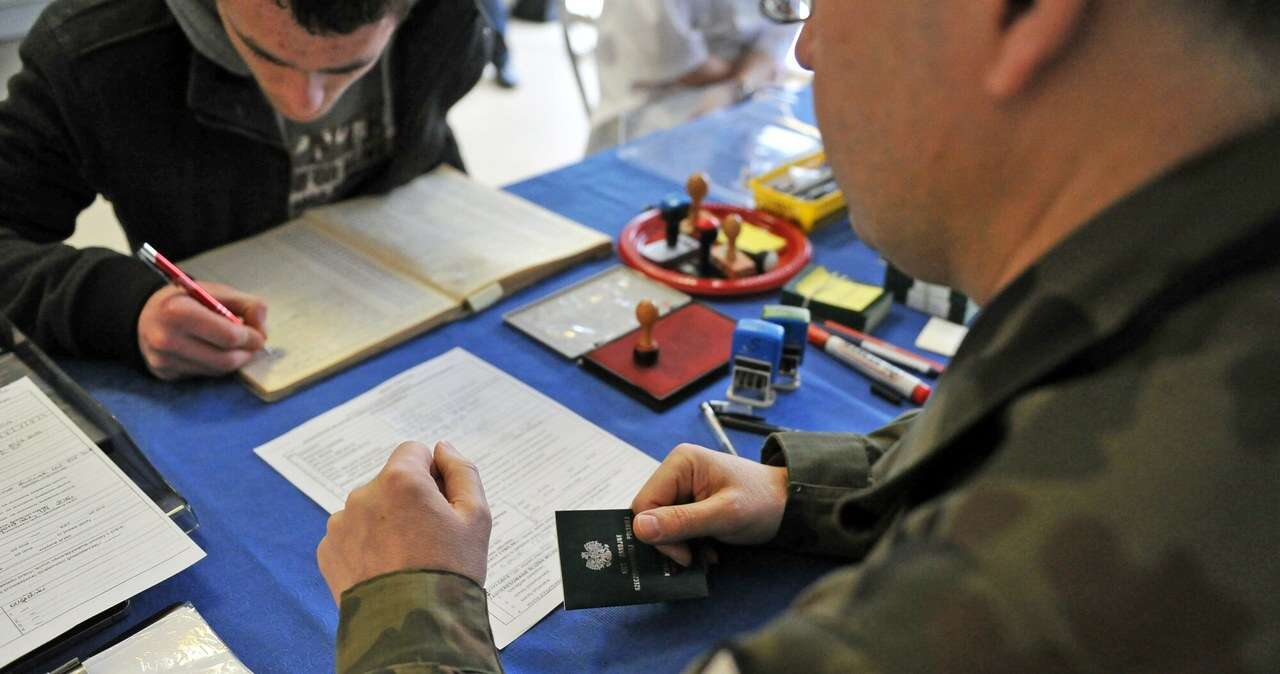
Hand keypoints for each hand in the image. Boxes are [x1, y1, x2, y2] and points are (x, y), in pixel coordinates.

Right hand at [137, 283, 267, 379]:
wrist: (143, 315)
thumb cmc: (185, 300)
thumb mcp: (214, 291)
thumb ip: (246, 304)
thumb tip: (263, 329)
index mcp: (178, 311)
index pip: (229, 336)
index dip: (252, 337)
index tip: (259, 334)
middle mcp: (167, 339)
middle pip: (226, 360)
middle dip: (247, 353)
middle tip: (252, 344)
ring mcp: (164, 360)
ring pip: (217, 371)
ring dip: (234, 360)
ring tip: (234, 346)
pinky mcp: (165, 374)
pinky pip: (204, 375)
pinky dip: (217, 365)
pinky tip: (214, 351)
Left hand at [317, 441, 490, 604]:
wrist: (412, 628)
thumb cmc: (450, 570)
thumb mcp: (476, 517)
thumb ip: (462, 472)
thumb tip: (443, 449)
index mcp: (400, 480)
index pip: (414, 452)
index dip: (433, 475)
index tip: (441, 505)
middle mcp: (363, 494)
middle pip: (391, 482)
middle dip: (409, 500)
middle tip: (428, 539)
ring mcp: (340, 524)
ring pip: (370, 509)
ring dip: (386, 522)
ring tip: (405, 559)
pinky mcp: (327, 551)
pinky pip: (351, 535)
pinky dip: (366, 546)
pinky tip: (384, 569)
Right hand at [630, 444, 788, 566]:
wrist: (790, 504)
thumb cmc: (762, 502)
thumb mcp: (724, 514)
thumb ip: (682, 521)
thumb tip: (640, 527)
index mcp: (680, 463)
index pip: (644, 504)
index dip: (657, 534)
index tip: (683, 554)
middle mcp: (676, 471)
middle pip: (650, 515)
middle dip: (670, 541)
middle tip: (695, 556)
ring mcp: (682, 487)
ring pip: (661, 524)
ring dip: (680, 545)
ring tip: (706, 553)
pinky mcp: (689, 502)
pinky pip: (674, 527)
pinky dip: (687, 543)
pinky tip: (707, 549)